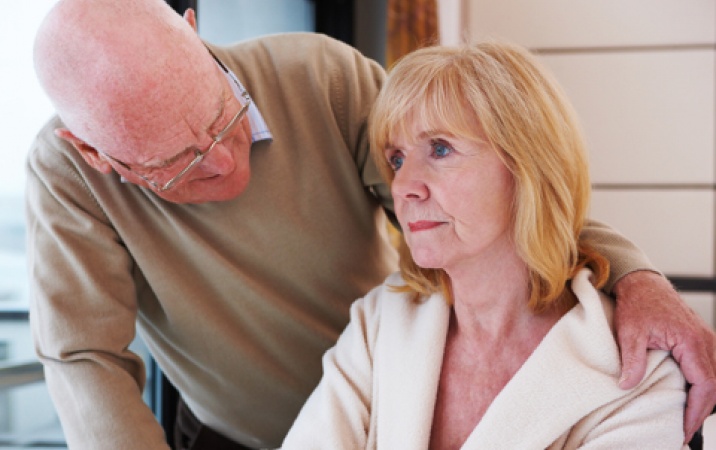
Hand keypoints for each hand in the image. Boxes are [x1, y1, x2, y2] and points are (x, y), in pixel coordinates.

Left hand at [613, 270, 715, 442]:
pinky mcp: (700, 339)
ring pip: (714, 377)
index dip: (697, 409)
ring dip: (704, 398)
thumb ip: (631, 360)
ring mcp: (705, 339)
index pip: (704, 384)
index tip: (686, 427)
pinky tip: (690, 395)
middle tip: (685, 429)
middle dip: (701, 410)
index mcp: (691, 341)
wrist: (642, 283)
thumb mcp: (629, 333)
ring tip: (687, 417)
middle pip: (714, 385)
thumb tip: (626, 385)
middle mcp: (705, 340)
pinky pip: (708, 366)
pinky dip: (703, 384)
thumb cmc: (637, 304)